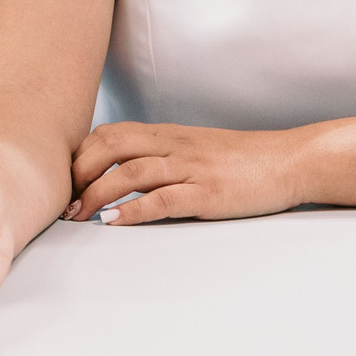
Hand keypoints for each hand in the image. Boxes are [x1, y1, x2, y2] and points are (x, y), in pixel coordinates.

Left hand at [62, 120, 299, 224]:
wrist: (289, 160)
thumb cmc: (243, 160)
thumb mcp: (195, 149)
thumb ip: (162, 155)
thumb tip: (123, 174)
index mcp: (168, 134)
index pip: (110, 133)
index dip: (81, 155)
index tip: (67, 181)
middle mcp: (174, 145)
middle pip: (110, 146)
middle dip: (79, 172)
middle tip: (65, 200)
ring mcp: (191, 168)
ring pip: (130, 171)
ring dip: (96, 193)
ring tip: (78, 214)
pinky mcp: (207, 193)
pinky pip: (163, 199)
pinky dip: (133, 210)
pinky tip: (113, 221)